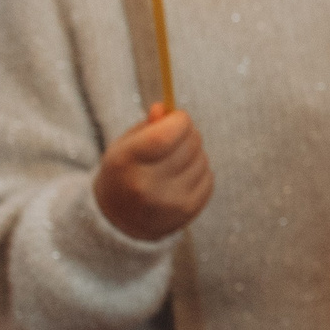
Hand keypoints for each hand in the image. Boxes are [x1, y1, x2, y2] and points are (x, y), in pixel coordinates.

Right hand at [94, 104, 211, 240]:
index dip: (179, 120)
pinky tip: (181, 178)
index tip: (177, 118)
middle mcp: (147, 185)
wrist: (120, 220)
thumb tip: (165, 109)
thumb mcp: (125, 145)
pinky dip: (199, 172)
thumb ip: (147, 126)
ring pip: (202, 160)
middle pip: (189, 144)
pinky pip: (209, 177)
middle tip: (176, 139)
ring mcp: (169, 201)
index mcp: (126, 162)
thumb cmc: (124, 173)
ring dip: (194, 154)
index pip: (166, 135)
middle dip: (188, 134)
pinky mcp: (187, 211)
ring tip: (175, 162)